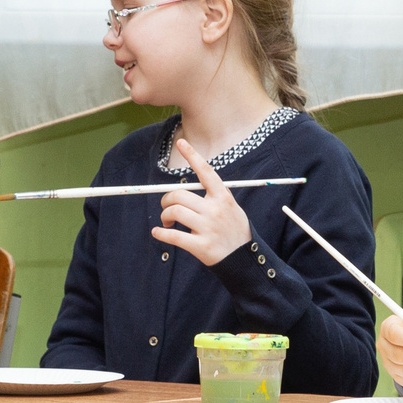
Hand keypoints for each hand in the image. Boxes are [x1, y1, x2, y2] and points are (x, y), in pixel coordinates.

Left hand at [151, 142, 252, 266]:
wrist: (244, 259)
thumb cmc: (234, 230)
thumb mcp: (232, 208)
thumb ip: (214, 197)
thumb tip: (188, 189)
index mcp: (223, 197)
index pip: (206, 171)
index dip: (192, 156)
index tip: (181, 143)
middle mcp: (215, 210)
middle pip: (179, 195)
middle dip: (167, 200)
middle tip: (167, 208)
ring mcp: (208, 228)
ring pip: (174, 212)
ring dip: (165, 216)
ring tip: (168, 222)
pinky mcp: (201, 246)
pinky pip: (173, 236)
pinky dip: (161, 234)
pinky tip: (158, 233)